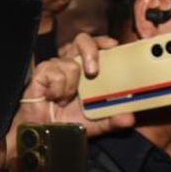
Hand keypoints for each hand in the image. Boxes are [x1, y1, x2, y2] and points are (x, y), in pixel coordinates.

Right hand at [16, 38, 135, 138]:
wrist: (44, 132)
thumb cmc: (67, 122)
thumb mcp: (95, 123)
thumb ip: (112, 119)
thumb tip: (129, 119)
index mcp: (86, 70)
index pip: (96, 46)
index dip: (103, 41)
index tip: (113, 46)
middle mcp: (72, 64)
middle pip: (82, 40)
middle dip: (90, 51)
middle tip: (93, 72)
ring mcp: (56, 66)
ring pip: (70, 64)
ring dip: (70, 88)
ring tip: (64, 100)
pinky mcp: (41, 72)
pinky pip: (55, 74)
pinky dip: (56, 91)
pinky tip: (52, 98)